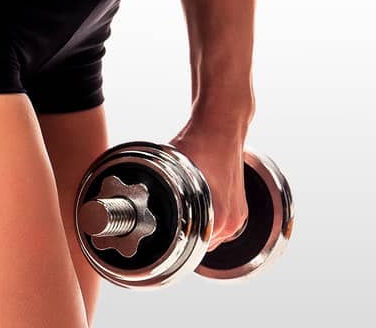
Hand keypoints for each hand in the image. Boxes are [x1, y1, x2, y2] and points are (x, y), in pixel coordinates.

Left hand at [170, 121, 249, 252]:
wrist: (222, 124)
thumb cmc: (198, 143)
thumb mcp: (169, 171)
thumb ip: (157, 193)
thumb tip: (134, 207)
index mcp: (218, 220)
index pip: (190, 251)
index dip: (173, 241)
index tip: (163, 232)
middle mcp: (232, 223)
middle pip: (201, 245)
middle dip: (186, 233)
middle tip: (171, 217)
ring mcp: (239, 215)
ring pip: (211, 235)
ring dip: (199, 226)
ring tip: (186, 207)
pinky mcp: (241, 206)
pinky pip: (220, 223)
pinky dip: (210, 216)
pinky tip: (199, 201)